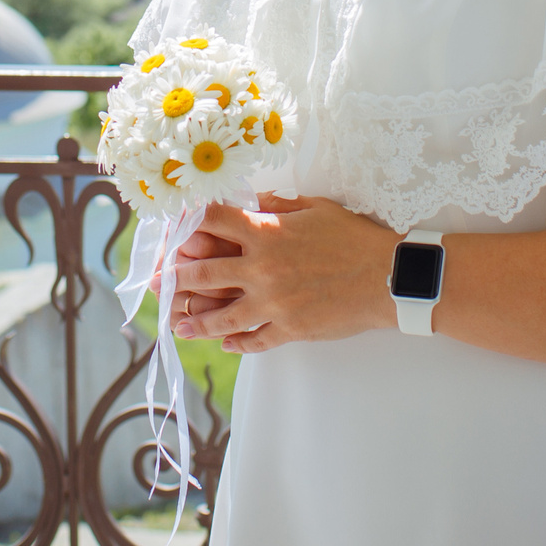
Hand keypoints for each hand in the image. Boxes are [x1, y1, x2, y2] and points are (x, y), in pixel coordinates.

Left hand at [169, 194, 398, 353]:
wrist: (387, 276)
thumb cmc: (353, 236)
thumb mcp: (313, 208)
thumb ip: (274, 205)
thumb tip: (247, 201)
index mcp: (266, 232)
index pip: (213, 222)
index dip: (188, 221)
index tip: (174, 227)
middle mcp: (262, 269)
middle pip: (203, 273)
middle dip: (175, 278)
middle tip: (157, 283)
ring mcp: (274, 303)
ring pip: (222, 316)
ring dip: (196, 322)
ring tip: (179, 326)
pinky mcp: (290, 329)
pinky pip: (255, 340)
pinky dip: (238, 344)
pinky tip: (226, 344)